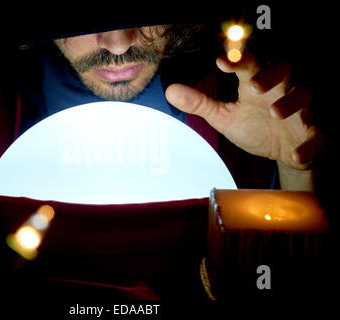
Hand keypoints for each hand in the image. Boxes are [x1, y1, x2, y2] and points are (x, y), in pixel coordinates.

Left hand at [165, 52, 323, 170]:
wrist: (282, 152)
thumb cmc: (255, 127)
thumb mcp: (225, 117)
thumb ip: (201, 103)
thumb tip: (170, 91)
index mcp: (256, 86)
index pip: (249, 66)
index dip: (239, 60)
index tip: (222, 61)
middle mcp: (279, 92)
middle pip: (283, 70)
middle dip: (270, 75)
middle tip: (255, 84)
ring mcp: (298, 111)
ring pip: (303, 95)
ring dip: (291, 102)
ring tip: (275, 112)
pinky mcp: (312, 133)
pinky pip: (316, 136)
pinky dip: (308, 144)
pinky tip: (296, 153)